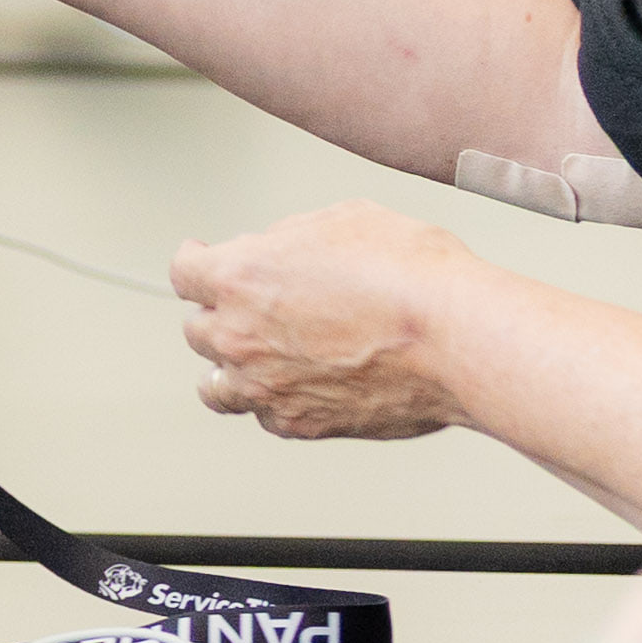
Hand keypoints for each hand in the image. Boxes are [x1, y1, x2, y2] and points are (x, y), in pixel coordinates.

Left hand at [168, 203, 476, 440]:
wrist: (457, 337)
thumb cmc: (412, 275)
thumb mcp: (343, 220)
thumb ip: (292, 238)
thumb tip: (280, 252)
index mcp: (239, 277)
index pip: (184, 272)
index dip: (195, 262)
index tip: (199, 261)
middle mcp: (240, 335)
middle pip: (198, 329)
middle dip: (219, 315)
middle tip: (243, 310)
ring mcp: (266, 386)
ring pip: (218, 386)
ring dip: (229, 369)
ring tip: (248, 361)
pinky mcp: (302, 422)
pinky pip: (266, 418)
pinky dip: (272, 405)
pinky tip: (289, 391)